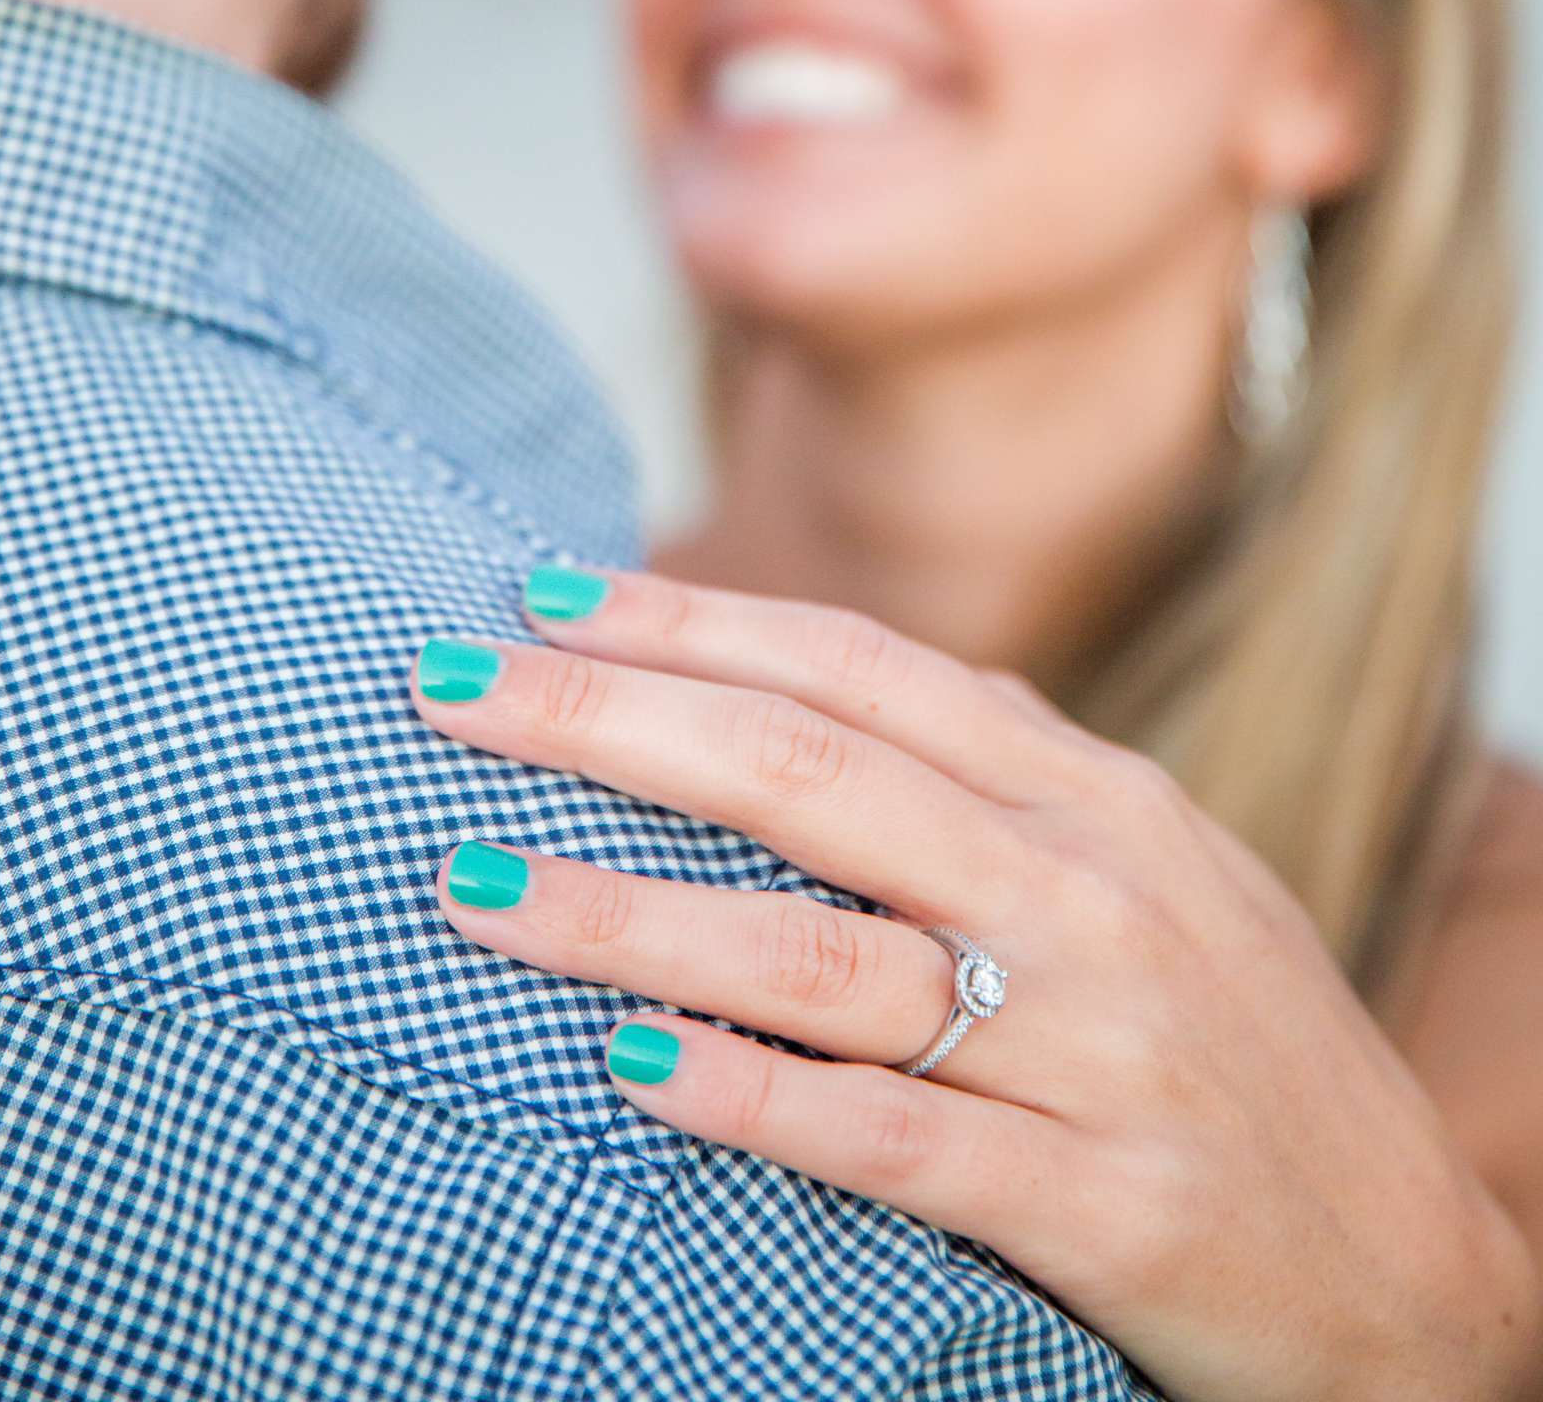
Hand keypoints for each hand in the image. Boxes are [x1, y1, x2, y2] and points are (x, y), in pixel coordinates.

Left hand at [412, 570, 1540, 1401]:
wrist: (1418, 1276)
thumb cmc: (1241, 1045)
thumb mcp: (1151, 870)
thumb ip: (1004, 773)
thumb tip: (838, 681)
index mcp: (1095, 796)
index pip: (860, 672)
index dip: (694, 625)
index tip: (540, 595)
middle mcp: (1092, 894)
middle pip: (812, 778)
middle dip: (614, 723)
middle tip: (452, 693)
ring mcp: (1099, 1047)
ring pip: (823, 954)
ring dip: (632, 914)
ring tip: (475, 881)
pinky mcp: (1105, 1205)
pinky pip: (898, 1137)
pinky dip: (757, 1099)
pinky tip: (630, 1071)